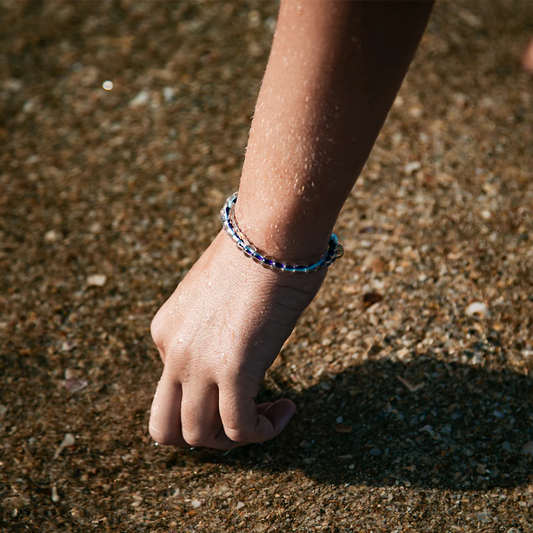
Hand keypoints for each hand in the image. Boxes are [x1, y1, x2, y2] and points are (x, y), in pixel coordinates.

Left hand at [149, 231, 325, 449]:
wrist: (270, 232)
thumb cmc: (255, 252)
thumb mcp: (220, 295)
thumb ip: (216, 325)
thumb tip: (240, 340)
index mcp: (165, 330)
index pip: (170, 388)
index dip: (207, 394)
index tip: (245, 380)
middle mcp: (171, 351)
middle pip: (165, 427)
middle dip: (201, 437)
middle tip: (238, 421)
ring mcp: (197, 363)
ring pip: (197, 437)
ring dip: (233, 440)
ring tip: (266, 416)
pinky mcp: (232, 370)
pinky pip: (239, 429)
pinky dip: (262, 432)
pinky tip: (284, 410)